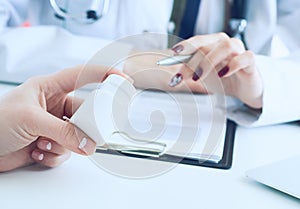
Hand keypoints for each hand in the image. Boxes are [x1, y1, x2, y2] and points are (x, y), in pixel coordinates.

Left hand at [0, 65, 127, 171]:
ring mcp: (54, 125)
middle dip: (85, 127)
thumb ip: (62, 131)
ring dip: (64, 144)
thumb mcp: (30, 120)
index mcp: (49, 87)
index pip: (83, 75)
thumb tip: (88, 143)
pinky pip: (66, 150)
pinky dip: (54, 155)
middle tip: (85, 135)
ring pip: (78, 135)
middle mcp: (54, 105)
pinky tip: (37, 152)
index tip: (123, 81)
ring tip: (44, 144)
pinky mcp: (51, 143)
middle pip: (86, 113)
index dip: (105, 74)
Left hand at [124, 33, 262, 108]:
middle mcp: (226, 44)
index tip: (172, 54)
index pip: (197, 42)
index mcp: (213, 44)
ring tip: (199, 77)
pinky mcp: (250, 62)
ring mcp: (239, 51)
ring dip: (208, 62)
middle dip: (191, 61)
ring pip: (224, 47)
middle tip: (181, 76)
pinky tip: (223, 74)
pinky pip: (244, 58)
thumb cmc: (223, 79)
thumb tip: (172, 75)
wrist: (244, 89)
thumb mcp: (203, 75)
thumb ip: (190, 71)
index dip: (184, 47)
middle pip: (207, 45)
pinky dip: (232, 65)